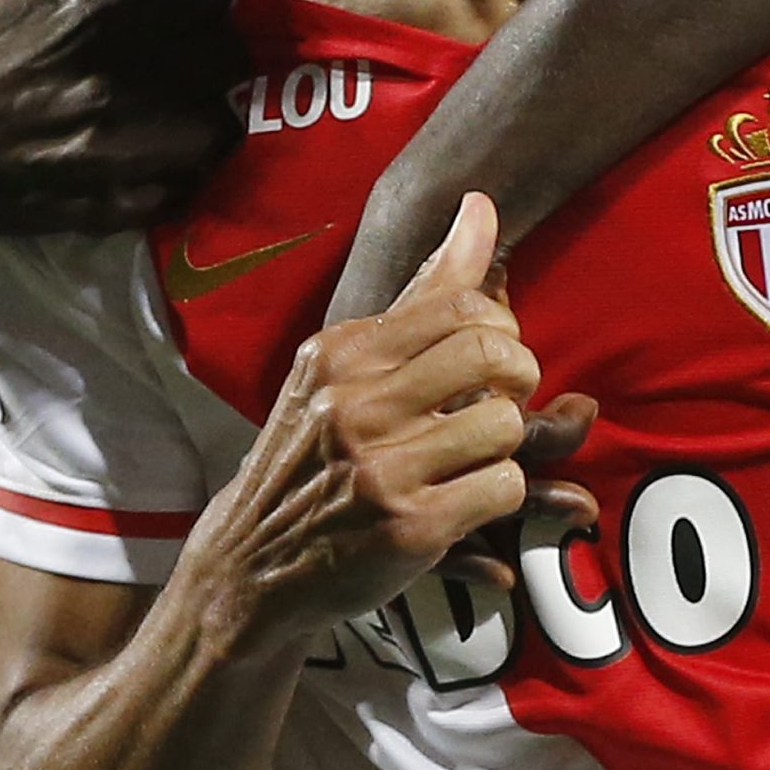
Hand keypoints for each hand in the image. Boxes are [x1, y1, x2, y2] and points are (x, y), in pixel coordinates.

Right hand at [0, 0, 250, 239]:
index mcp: (98, 23)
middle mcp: (121, 89)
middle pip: (227, 55)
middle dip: (211, 43)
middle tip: (183, 45)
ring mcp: (126, 155)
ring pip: (223, 122)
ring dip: (210, 106)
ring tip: (182, 97)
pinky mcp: (125, 206)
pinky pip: (196, 181)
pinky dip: (188, 165)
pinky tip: (161, 145)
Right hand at [183, 196, 594, 657]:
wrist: (251, 566)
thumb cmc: (312, 456)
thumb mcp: (344, 368)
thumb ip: (423, 290)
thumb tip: (480, 203)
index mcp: (342, 354)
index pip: (463, 306)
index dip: (502, 330)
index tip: (490, 357)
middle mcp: (355, 405)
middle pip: (493, 354)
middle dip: (519, 376)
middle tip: (502, 399)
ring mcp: (380, 469)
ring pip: (506, 425)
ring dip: (505, 445)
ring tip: (470, 457)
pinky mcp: (408, 528)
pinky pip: (504, 487)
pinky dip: (499, 495)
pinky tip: (464, 501)